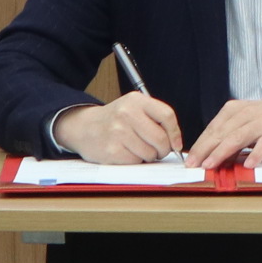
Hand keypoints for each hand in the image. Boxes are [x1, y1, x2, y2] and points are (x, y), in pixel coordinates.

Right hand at [58, 92, 182, 163]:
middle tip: (158, 151)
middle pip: (160, 138)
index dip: (175, 133)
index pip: (167, 115)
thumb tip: (176, 143)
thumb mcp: (134, 108)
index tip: (176, 144)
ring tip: (139, 150)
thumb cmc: (116, 120)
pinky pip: (136, 161)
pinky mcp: (111, 150)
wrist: (85, 127)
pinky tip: (127, 153)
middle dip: (163, 150)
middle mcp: (126, 114)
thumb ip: (155, 118)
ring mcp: (118, 132)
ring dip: (149, 156)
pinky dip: (136, 161)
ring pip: (149, 153)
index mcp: (136, 101)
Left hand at [187, 94, 261, 170]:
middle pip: (221, 132)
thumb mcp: (244, 124)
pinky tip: (248, 164)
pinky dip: (256, 153)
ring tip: (211, 165)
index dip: (200, 145)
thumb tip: (210, 158)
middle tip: (194, 165)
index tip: (189, 159)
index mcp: (234, 110)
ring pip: (238, 137)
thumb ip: (229, 139)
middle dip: (205, 150)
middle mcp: (246, 114)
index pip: (213, 128)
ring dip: (222, 152)